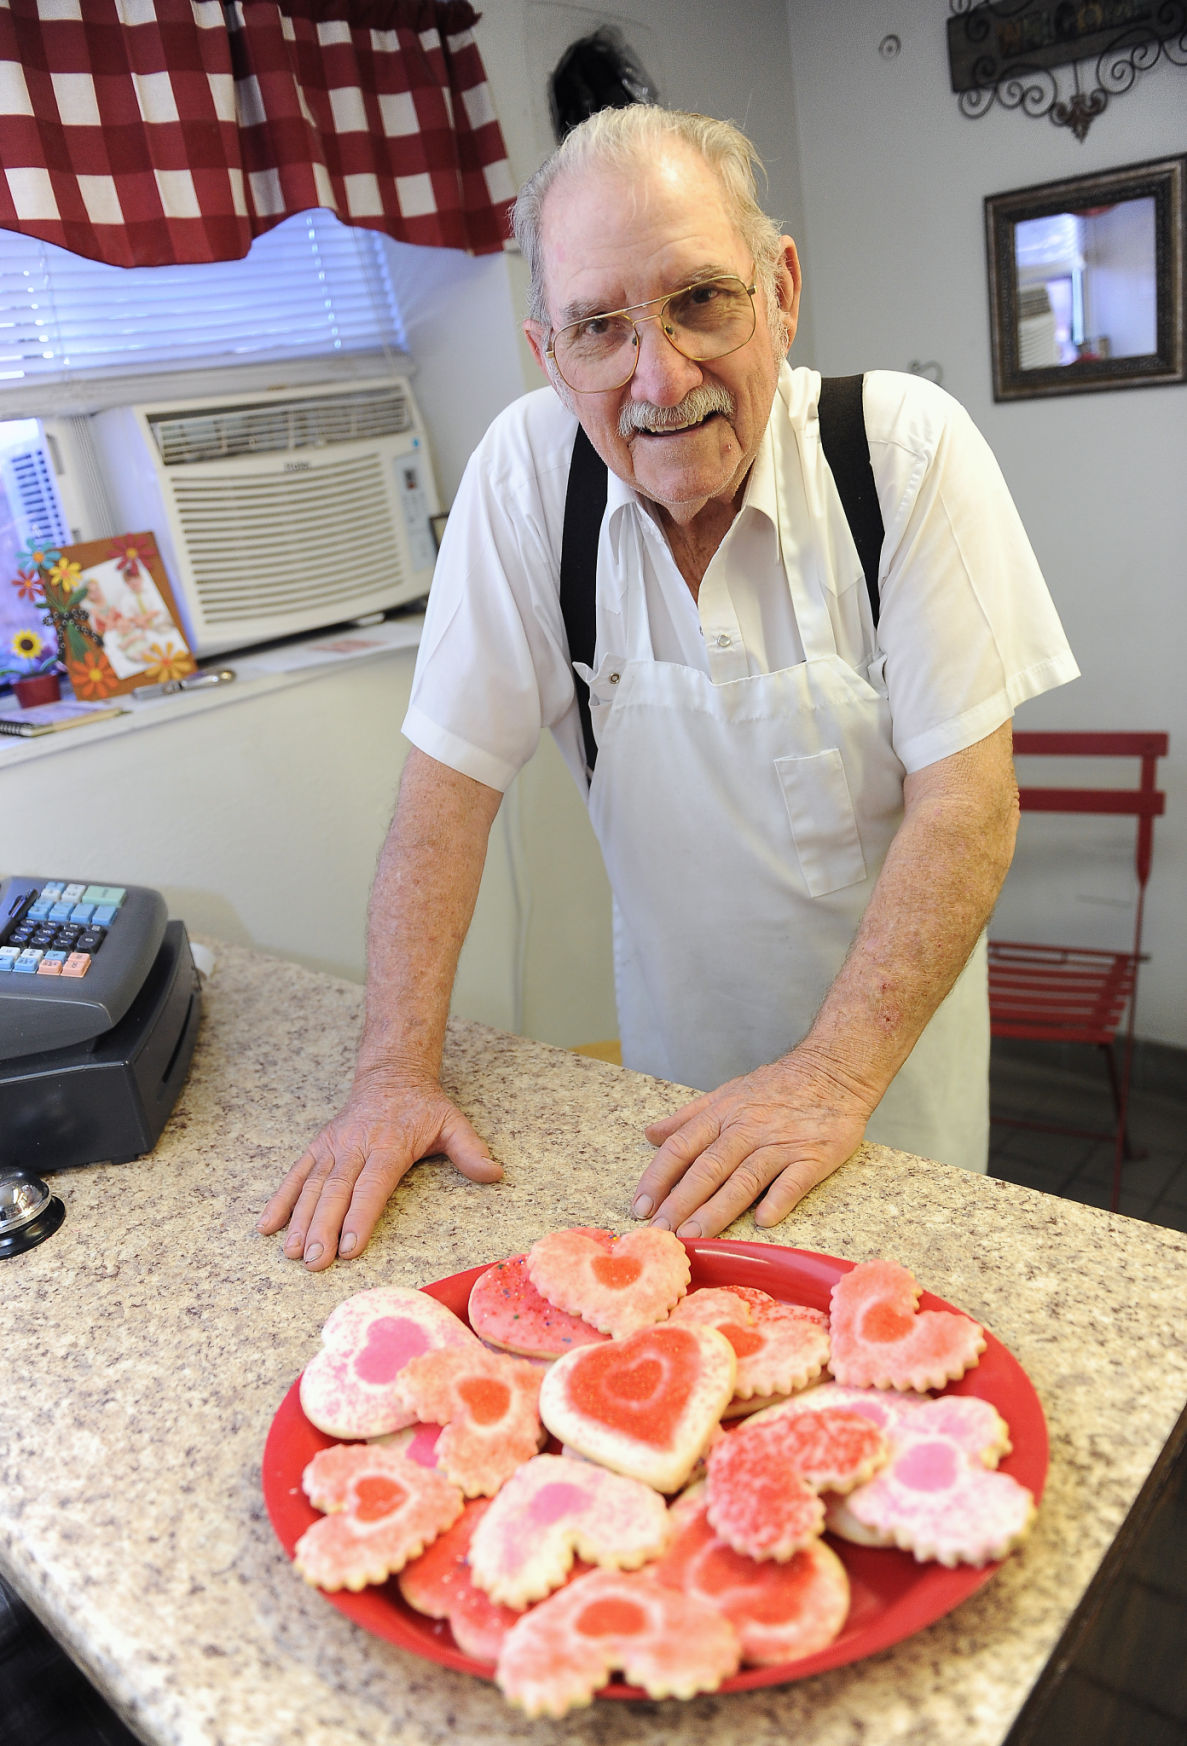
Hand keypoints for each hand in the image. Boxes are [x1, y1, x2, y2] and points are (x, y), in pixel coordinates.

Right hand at [256, 1070, 501, 1269]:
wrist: (391, 1074)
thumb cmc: (424, 1106)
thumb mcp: (453, 1122)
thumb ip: (471, 1150)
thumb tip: (495, 1174)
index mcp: (389, 1144)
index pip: (372, 1186)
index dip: (359, 1217)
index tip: (349, 1248)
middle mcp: (355, 1146)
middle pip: (336, 1192)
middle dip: (323, 1229)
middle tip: (314, 1263)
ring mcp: (333, 1147)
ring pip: (312, 1186)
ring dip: (300, 1221)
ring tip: (292, 1253)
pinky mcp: (318, 1147)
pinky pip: (295, 1174)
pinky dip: (280, 1200)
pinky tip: (267, 1226)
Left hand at [629, 1051, 873, 1239]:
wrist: (835, 1068)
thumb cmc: (779, 1086)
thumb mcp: (729, 1092)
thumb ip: (689, 1117)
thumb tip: (651, 1134)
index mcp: (723, 1114)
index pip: (681, 1147)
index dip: (658, 1178)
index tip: (640, 1206)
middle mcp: (748, 1129)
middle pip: (708, 1168)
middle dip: (680, 1202)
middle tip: (660, 1232)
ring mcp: (781, 1143)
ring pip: (744, 1178)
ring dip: (717, 1209)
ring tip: (695, 1237)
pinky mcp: (814, 1156)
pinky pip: (794, 1181)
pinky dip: (778, 1200)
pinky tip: (763, 1221)